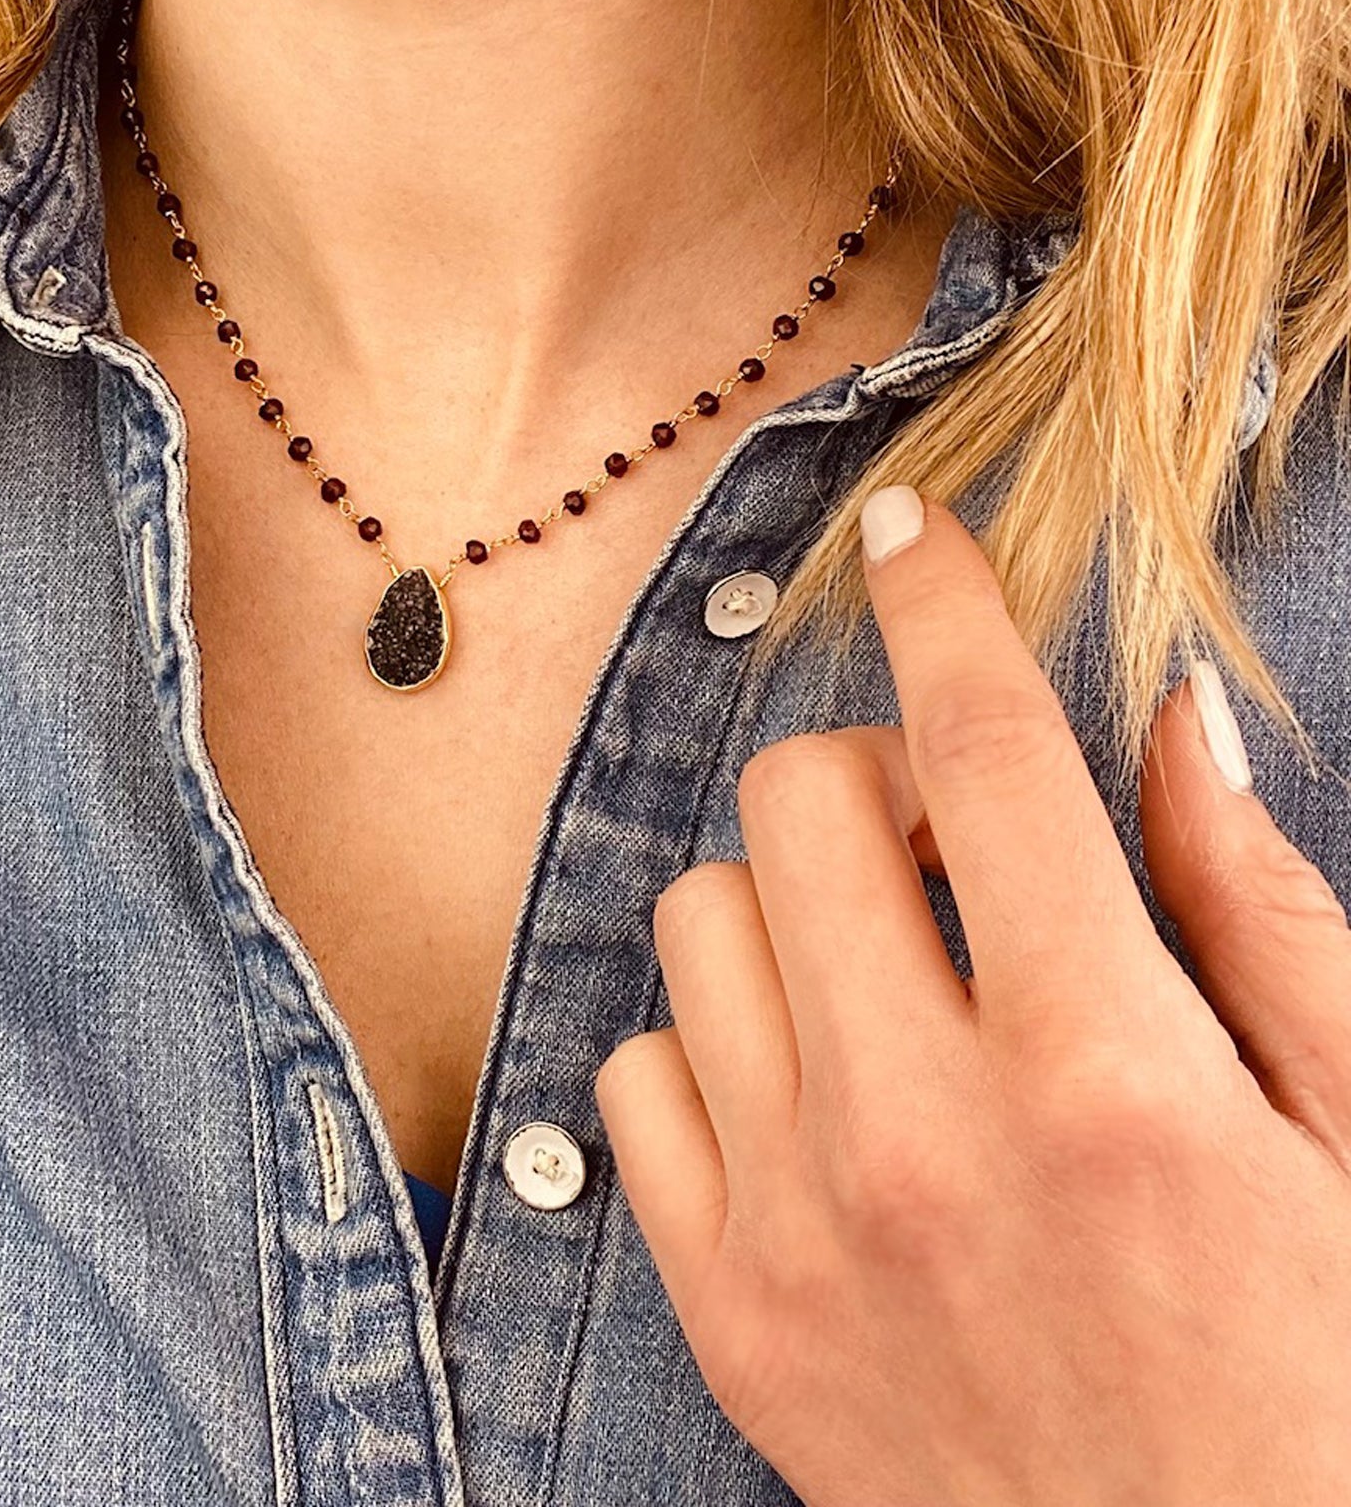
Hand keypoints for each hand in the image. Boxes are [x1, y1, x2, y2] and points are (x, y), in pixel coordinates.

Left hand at [594, 485, 1350, 1506]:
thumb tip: (1170, 717)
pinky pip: (634, 1075)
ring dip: (792, 906)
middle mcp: (926, 1139)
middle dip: (877, 776)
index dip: (943, 603)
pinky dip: (714, 1048)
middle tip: (959, 848)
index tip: (908, 531)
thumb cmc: (1320, 1386)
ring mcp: (801, 1228)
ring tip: (890, 979)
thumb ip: (1262, 915)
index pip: (992, 751)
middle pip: (800, 803)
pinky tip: (814, 1093)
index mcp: (1110, 1078)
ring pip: (699, 919)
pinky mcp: (727, 1311)